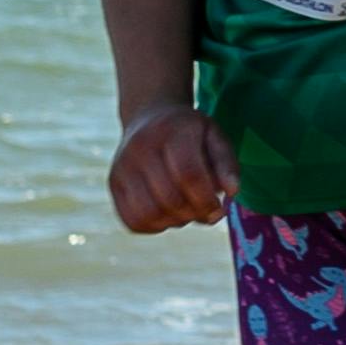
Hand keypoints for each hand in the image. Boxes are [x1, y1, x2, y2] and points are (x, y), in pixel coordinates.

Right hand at [108, 106, 233, 237]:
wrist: (149, 117)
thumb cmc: (191, 133)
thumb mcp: (215, 137)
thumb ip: (227, 164)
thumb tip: (232, 192)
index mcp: (172, 132)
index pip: (188, 174)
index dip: (206, 200)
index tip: (219, 211)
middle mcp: (141, 148)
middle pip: (169, 198)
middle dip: (194, 213)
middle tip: (206, 212)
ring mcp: (122, 166)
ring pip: (148, 213)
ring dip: (175, 222)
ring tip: (187, 212)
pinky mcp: (113, 183)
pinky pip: (132, 220)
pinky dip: (154, 226)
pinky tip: (168, 215)